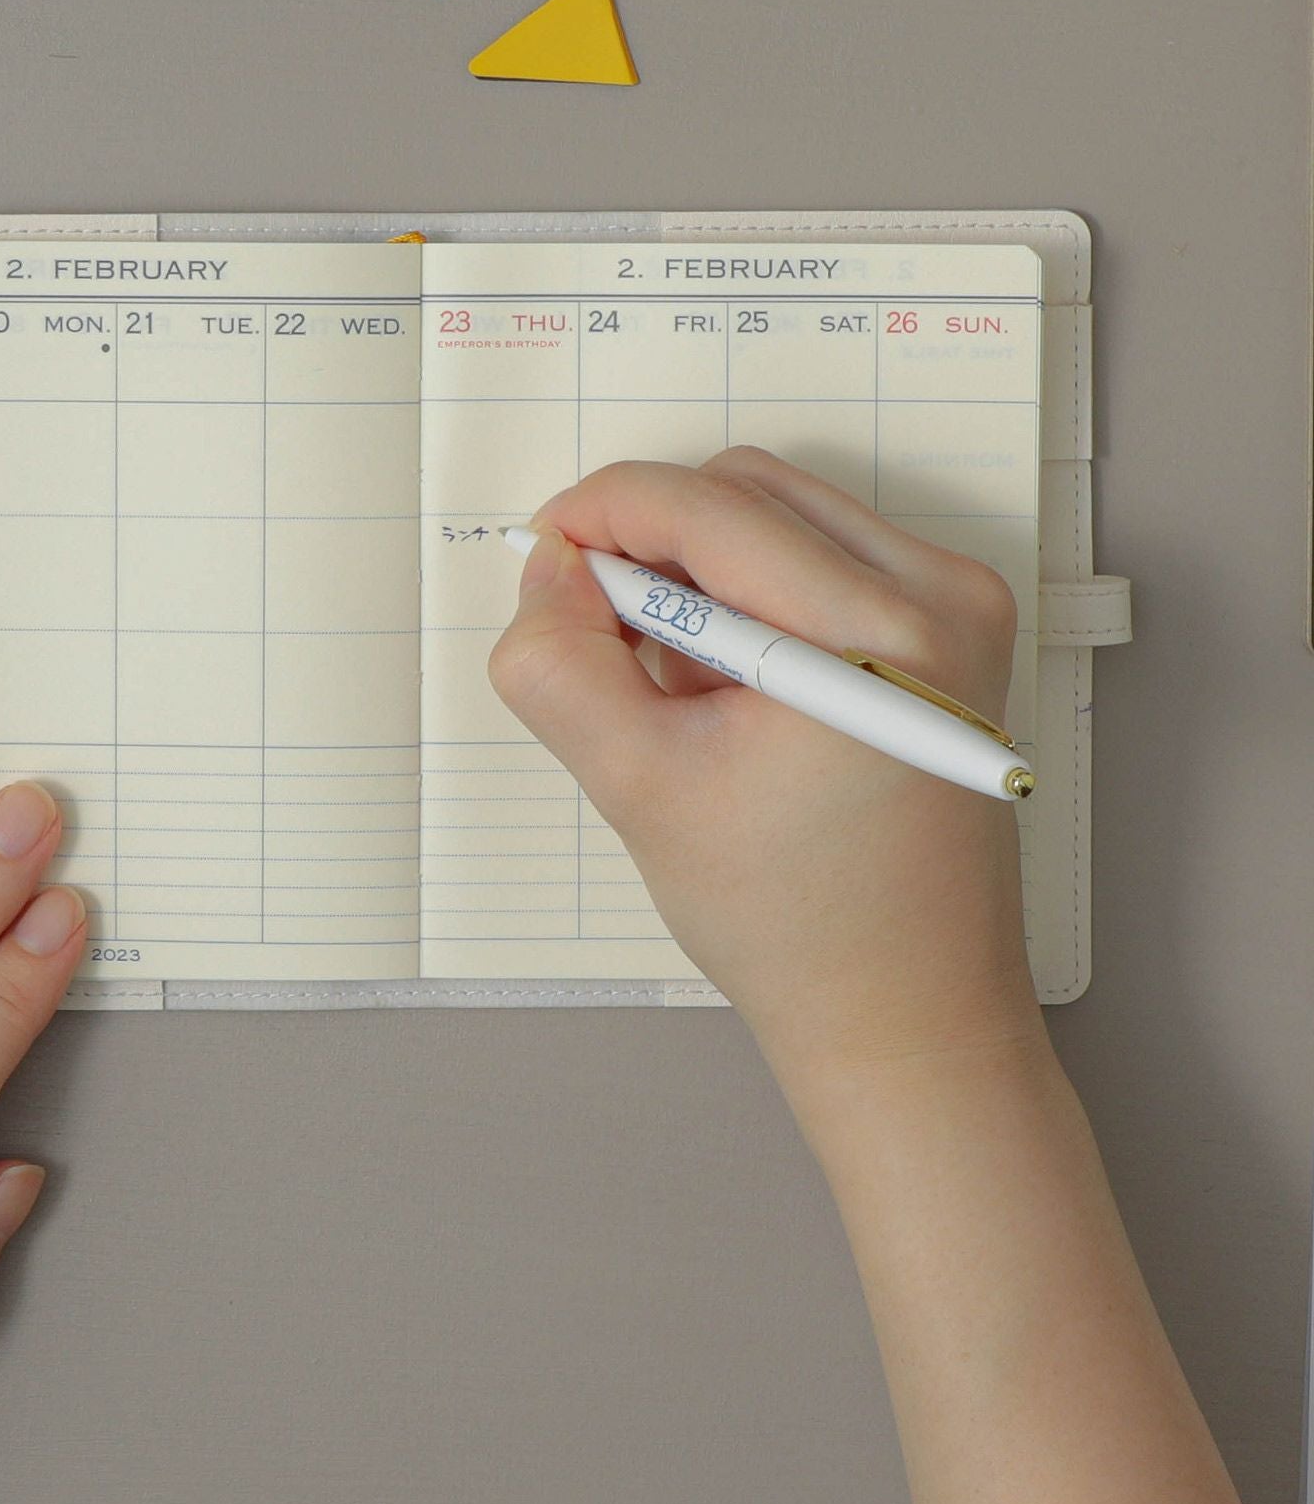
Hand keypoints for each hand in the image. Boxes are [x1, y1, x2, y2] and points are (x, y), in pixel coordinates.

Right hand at [488, 447, 1040, 1081]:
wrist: (907, 1011)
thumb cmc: (793, 924)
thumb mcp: (637, 790)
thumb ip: (560, 666)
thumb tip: (551, 568)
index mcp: (878, 636)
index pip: (707, 508)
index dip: (601, 513)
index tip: (543, 561)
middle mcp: (944, 596)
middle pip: (745, 491)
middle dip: (650, 544)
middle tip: (601, 641)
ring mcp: (961, 607)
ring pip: (779, 513)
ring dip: (699, 569)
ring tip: (680, 686)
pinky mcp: (955, 628)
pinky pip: (821, 553)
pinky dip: (751, 592)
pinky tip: (732, 688)